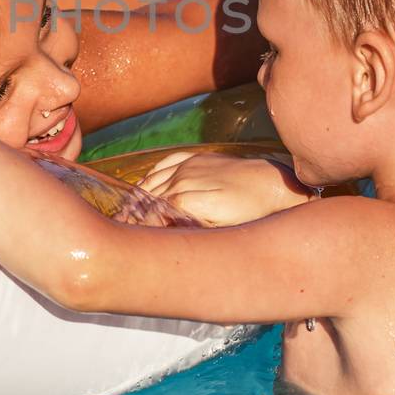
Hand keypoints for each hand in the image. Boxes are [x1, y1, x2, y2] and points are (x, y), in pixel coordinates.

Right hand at [138, 152, 311, 226]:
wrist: (270, 185)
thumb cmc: (250, 215)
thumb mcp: (223, 232)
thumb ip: (192, 232)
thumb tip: (167, 237)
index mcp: (191, 200)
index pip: (154, 212)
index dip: (141, 224)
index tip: (133, 234)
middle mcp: (185, 179)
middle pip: (149, 196)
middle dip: (134, 212)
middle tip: (124, 227)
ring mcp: (188, 165)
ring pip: (152, 180)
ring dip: (138, 195)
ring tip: (128, 211)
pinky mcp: (193, 157)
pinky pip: (162, 164)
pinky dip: (150, 176)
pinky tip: (144, 186)